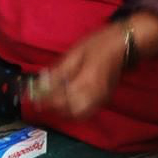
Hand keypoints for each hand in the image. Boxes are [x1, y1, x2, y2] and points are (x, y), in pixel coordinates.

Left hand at [28, 14, 157, 118]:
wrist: (125, 44)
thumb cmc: (99, 43)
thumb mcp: (76, 53)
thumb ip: (59, 71)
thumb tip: (42, 83)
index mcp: (86, 81)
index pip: (61, 98)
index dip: (45, 99)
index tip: (31, 95)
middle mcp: (94, 95)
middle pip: (69, 111)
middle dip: (53, 107)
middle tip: (40, 98)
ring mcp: (101, 99)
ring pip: (77, 115)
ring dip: (62, 111)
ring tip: (52, 100)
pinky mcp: (104, 100)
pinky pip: (85, 111)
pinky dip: (73, 110)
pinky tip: (65, 100)